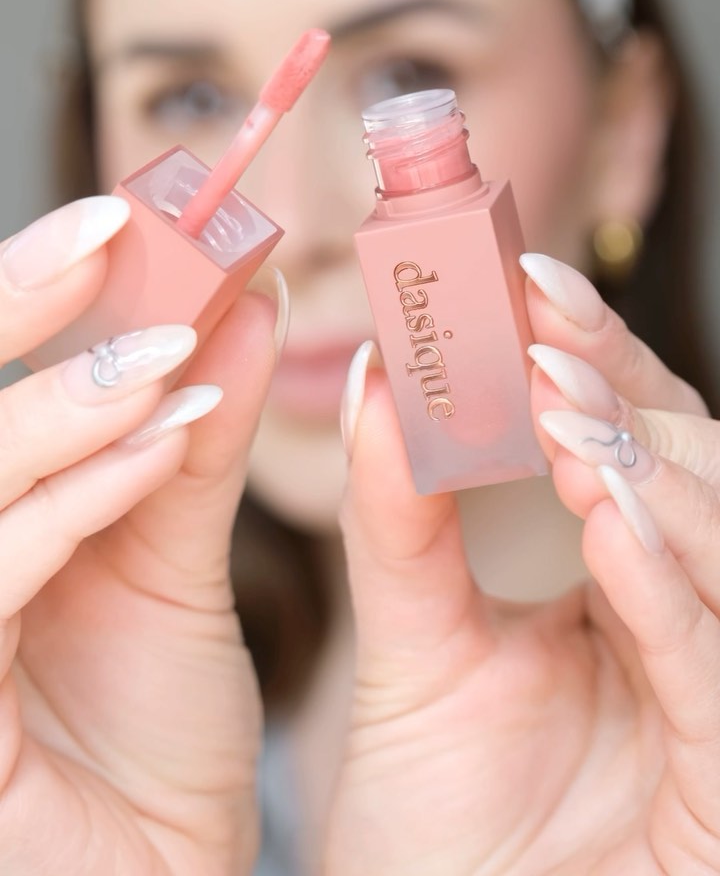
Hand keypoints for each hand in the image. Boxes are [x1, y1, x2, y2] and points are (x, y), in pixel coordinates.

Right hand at [0, 197, 280, 874]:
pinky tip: (162, 440)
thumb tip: (243, 303)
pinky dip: (79, 496)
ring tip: (168, 343)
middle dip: (18, 307)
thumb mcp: (173, 560)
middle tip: (116, 229)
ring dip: (65, 400)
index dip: (25, 290)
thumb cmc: (148, 741)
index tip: (118, 213)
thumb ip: (196, 438)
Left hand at [325, 253, 717, 874]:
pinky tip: (614, 516)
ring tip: (569, 417)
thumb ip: (400, 521)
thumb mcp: (412, 651)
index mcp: (629, 590)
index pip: (632, 447)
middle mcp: (691, 631)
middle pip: (698, 477)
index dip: (595, 361)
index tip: (529, 283)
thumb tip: (373, 378)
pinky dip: (669, 587)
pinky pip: (717, 675)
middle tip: (547, 342)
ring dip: (656, 474)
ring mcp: (719, 708)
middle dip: (629, 401)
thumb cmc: (435, 826)